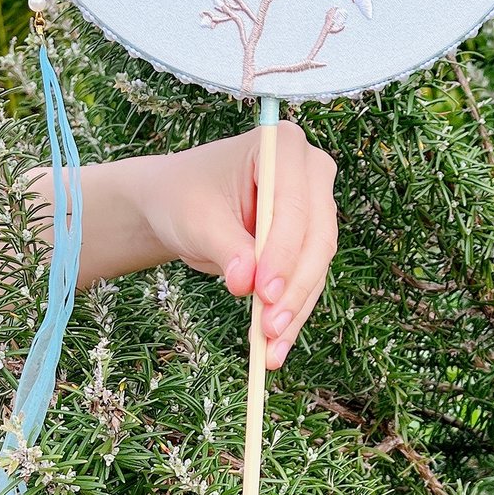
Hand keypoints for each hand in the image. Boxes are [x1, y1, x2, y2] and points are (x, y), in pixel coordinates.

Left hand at [131, 121, 338, 368]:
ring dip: (296, 308)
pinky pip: (308, 279)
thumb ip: (225, 247)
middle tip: (270, 326)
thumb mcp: (197, 219)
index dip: (283, 252)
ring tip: (271, 347)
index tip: (264, 292)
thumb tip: (248, 284)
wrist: (176, 203)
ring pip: (317, 264)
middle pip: (316, 236)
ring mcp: (314, 205)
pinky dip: (292, 313)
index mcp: (283, 146)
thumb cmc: (183, 197)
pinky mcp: (309, 239)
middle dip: (293, 286)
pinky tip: (276, 345)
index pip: (293, 205)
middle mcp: (309, 172)